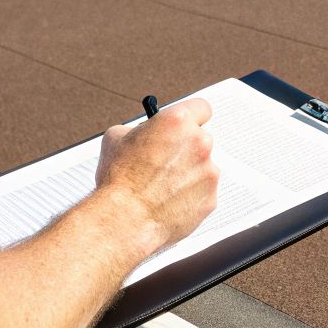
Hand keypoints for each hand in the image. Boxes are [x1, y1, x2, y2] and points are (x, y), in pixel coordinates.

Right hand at [93, 97, 218, 252]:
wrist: (125, 219)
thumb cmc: (119, 181)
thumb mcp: (116, 139)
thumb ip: (136, 129)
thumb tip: (141, 132)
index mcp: (178, 122)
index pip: (201, 108)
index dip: (191, 116)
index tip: (185, 124)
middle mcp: (199, 143)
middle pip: (200, 140)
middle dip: (185, 149)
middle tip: (165, 161)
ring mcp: (209, 172)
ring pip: (202, 168)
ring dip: (187, 174)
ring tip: (160, 188)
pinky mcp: (210, 198)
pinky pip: (202, 193)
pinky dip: (189, 197)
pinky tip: (167, 202)